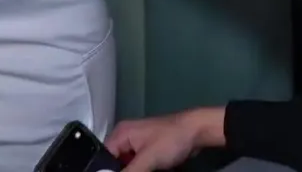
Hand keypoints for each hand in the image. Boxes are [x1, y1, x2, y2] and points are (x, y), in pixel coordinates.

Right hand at [105, 107, 225, 171]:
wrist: (197, 132)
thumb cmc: (171, 141)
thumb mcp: (148, 159)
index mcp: (120, 134)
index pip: (103, 158)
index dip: (107, 171)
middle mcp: (126, 138)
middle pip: (116, 163)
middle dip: (126, 171)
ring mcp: (138, 145)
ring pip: (129, 166)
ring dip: (136, 171)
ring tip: (150, 170)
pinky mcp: (149, 151)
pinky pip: (140, 166)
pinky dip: (144, 171)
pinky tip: (154, 171)